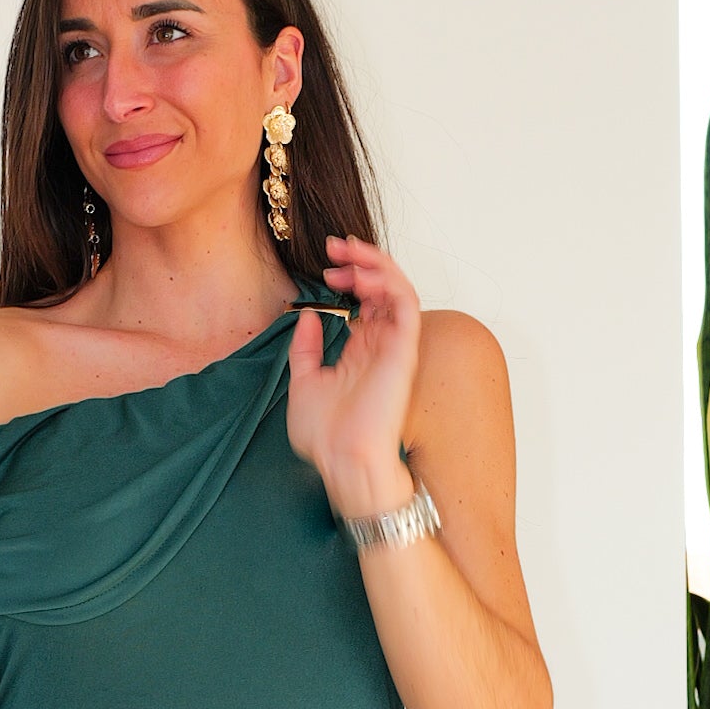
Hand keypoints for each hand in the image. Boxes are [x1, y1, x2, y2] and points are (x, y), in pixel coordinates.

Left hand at [285, 235, 421, 521]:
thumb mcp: (303, 383)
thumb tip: (308, 315)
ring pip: (399, 288)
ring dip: (376, 264)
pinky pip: (406, 305)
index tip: (324, 268)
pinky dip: (388, 283)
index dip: (349, 276)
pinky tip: (361, 278)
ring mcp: (394, 347)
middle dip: (362, 260)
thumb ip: (306, 349)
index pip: (365, 300)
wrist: (342, 462)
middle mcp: (381, 344)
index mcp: (361, 350)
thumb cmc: (326, 436)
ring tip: (349, 254)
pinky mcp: (404, 351)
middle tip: (336, 246)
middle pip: (384, 287)